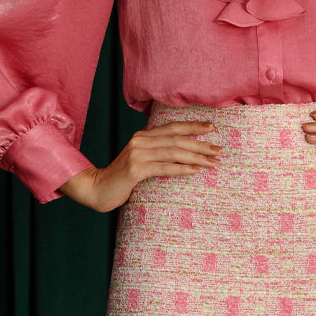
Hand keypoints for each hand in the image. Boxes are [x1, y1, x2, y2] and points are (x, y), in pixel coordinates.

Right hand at [59, 121, 221, 211]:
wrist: (97, 189)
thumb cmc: (122, 177)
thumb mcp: (140, 160)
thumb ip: (156, 153)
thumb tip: (183, 153)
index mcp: (143, 136)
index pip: (173, 127)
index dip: (193, 126)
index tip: (212, 128)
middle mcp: (140, 141)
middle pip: (177, 139)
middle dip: (201, 144)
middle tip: (219, 150)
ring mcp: (137, 154)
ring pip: (174, 152)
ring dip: (197, 157)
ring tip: (213, 162)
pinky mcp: (135, 169)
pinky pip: (164, 167)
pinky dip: (182, 168)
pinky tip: (196, 170)